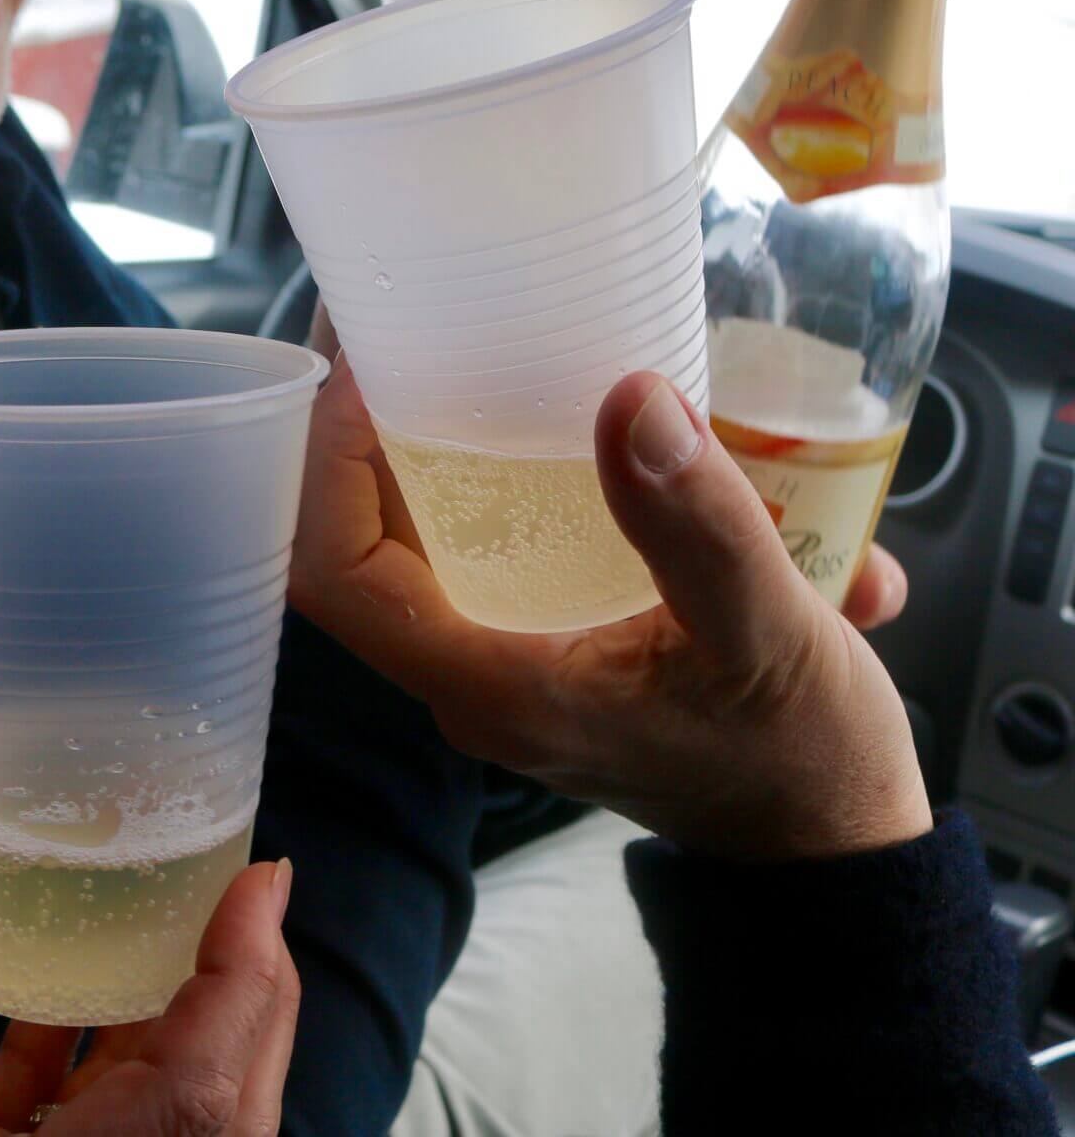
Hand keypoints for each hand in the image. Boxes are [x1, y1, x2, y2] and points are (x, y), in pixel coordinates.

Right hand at [0, 800, 298, 1136]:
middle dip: (237, 996)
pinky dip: (86, 1080)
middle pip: (212, 1113)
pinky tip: (47, 1009)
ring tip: (163, 931)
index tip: (261, 877)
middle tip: (234, 892)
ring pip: (160, 1132)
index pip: (200, 1093)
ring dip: (171, 1034)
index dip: (247, 976)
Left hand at [289, 356, 929, 863]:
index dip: (325, 459)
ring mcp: (505, 656)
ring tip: (459, 331)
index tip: (369, 358)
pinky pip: (492, 541)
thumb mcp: (772, 637)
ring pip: (428, 529)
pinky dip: (508, 472)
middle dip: (374, 422)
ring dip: (437, 437)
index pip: (337, 569)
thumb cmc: (804, 758)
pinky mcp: (545, 638)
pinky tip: (557, 405)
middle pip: (368, 532)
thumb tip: (630, 398)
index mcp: (494, 683)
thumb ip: (700, 527)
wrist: (831, 841)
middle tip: (409, 314)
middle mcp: (475, 673)